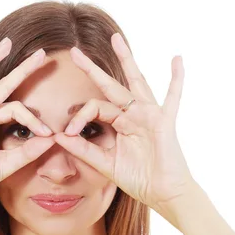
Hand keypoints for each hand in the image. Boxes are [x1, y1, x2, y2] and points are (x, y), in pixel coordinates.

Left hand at [53, 33, 197, 213]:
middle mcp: (133, 115)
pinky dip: (176, 78)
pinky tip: (177, 59)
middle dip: (92, 69)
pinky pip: (172, 97)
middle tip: (75, 52)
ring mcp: (149, 115)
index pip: (94, 109)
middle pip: (110, 86)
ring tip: (116, 39)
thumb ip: (83, 150)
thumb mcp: (105, 164)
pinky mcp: (164, 122)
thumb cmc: (139, 179)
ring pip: (135, 82)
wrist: (164, 194)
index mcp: (119, 124)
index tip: (67, 131)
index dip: (79, 117)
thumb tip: (58, 136)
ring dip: (126, 60)